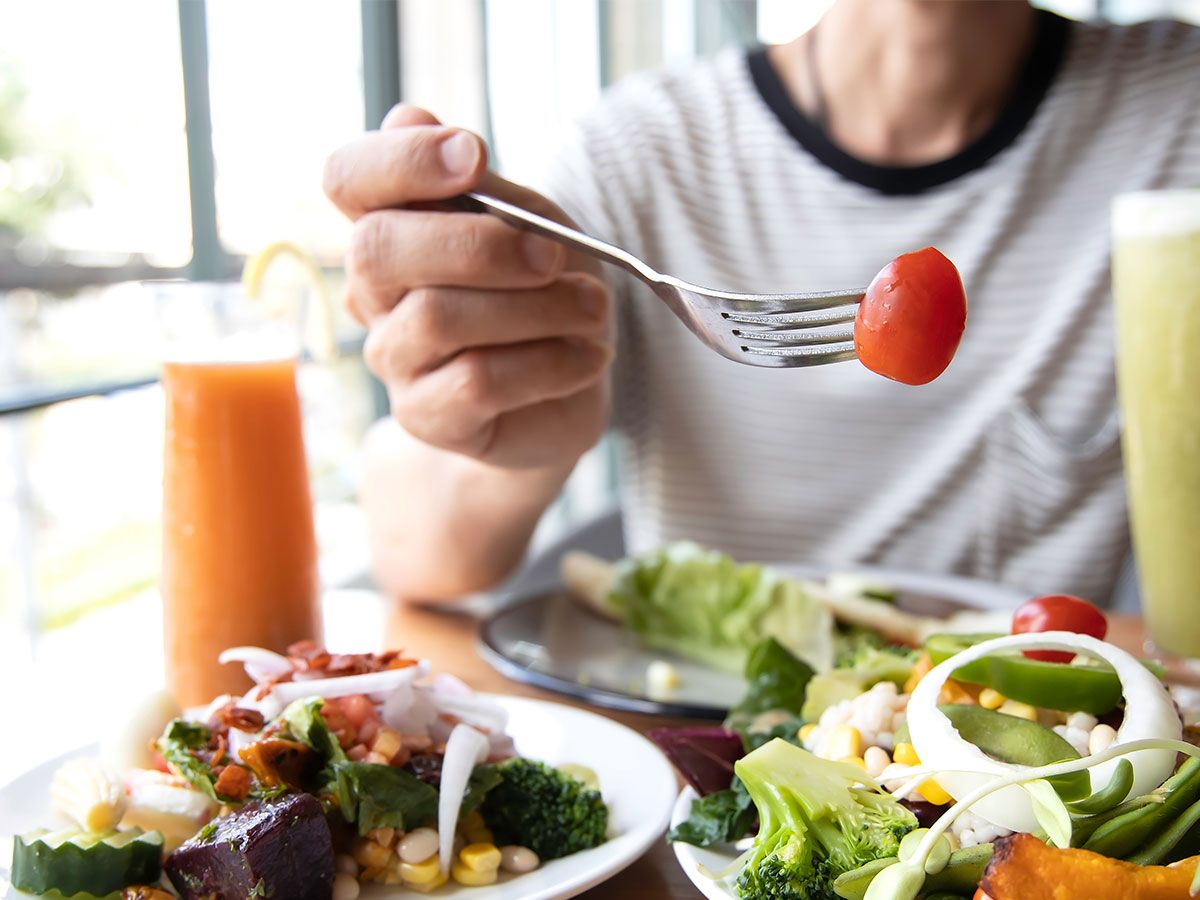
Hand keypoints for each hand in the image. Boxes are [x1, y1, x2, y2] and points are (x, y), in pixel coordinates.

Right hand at [324, 105, 612, 469]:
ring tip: (592, 309)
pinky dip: (549, 363)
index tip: (474, 157)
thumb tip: (407, 117)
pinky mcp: (427, 417)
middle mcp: (375, 292)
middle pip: (380, 249)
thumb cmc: (543, 295)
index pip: (347, 179)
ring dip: (535, 308)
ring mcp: (394, 357)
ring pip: (438, 317)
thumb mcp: (531, 225)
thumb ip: (479, 185)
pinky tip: (588, 358)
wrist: (567, 393)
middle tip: (553, 257)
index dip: (400, 160)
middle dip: (479, 244)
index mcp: (393, 226)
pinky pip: (477, 381)